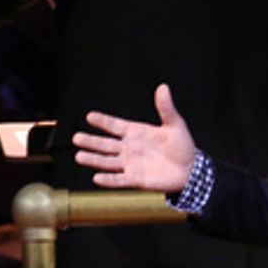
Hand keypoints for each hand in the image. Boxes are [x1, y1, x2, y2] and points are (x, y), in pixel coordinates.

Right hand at [72, 84, 197, 192]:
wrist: (191, 171)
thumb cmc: (183, 147)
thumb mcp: (175, 124)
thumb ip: (166, 108)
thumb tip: (163, 88)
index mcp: (137, 133)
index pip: (115, 125)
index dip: (103, 121)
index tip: (90, 116)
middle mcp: (130, 148)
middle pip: (105, 144)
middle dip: (91, 141)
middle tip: (76, 137)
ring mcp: (131, 164)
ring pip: (107, 161)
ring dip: (94, 159)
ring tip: (79, 156)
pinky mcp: (136, 179)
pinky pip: (119, 180)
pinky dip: (108, 179)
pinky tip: (97, 177)